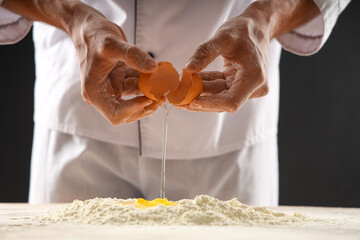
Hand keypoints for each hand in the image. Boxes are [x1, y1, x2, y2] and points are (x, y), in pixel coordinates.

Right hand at [2, 0, 162, 124]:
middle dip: (146, 105)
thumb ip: (133, 56)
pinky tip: (161, 71)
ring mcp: (113, 86)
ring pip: (136, 98)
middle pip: (128, 112)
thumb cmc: (94, 34)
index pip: (116, 114)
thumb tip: (154, 68)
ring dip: (151, 93)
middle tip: (162, 96)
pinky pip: (138, 84)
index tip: (148, 98)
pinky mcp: (121, 79)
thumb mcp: (112, 44)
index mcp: (95, 92)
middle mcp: (104, 93)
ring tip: (165, 83)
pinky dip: (150, 80)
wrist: (89, 25)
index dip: (134, 110)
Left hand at [182, 0, 319, 112]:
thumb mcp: (223, 37)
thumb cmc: (243, 30)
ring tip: (179, 90)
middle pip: (223, 102)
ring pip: (219, 97)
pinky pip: (219, 90)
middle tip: (177, 99)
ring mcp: (247, 89)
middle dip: (200, 100)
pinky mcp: (239, 86)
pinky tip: (190, 82)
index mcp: (254, 78)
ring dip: (199, 93)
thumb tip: (188, 68)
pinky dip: (205, 85)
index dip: (210, 104)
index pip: (231, 101)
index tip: (190, 101)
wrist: (256, 28)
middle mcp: (254, 88)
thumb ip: (205, 52)